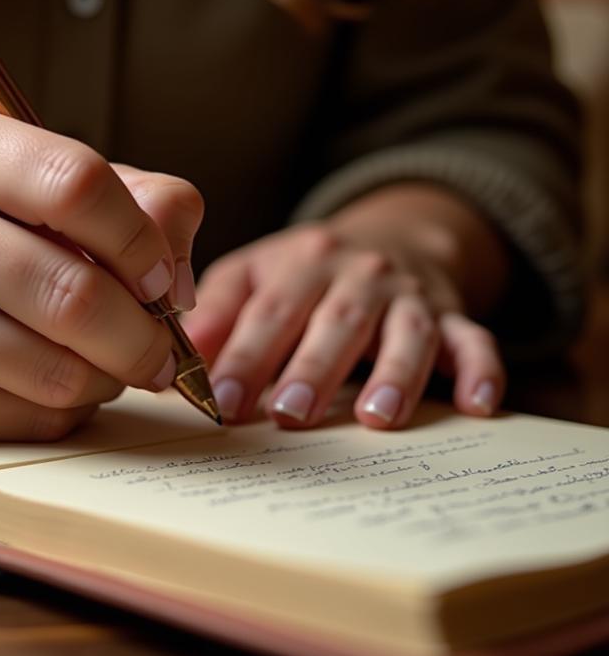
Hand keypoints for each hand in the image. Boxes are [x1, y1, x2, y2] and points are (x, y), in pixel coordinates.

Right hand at [0, 105, 203, 440]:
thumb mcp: (29, 178)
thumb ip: (131, 196)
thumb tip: (179, 277)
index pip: (78, 185)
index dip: (143, 241)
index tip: (163, 277)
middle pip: (77, 293)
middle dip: (146, 335)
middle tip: (161, 347)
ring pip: (61, 372)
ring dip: (110, 376)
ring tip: (105, 360)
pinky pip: (30, 418)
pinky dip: (65, 407)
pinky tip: (48, 380)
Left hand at [183, 186, 507, 428]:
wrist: (390, 237)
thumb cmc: (304, 272)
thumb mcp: (255, 274)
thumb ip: (217, 312)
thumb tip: (173, 360)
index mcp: (302, 261)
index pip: (270, 310)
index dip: (246, 354)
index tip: (221, 399)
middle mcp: (358, 273)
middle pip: (336, 321)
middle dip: (313, 369)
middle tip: (288, 414)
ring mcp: (410, 295)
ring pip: (407, 332)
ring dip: (394, 374)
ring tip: (376, 418)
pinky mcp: (453, 315)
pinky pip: (475, 340)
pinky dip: (482, 369)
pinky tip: (479, 405)